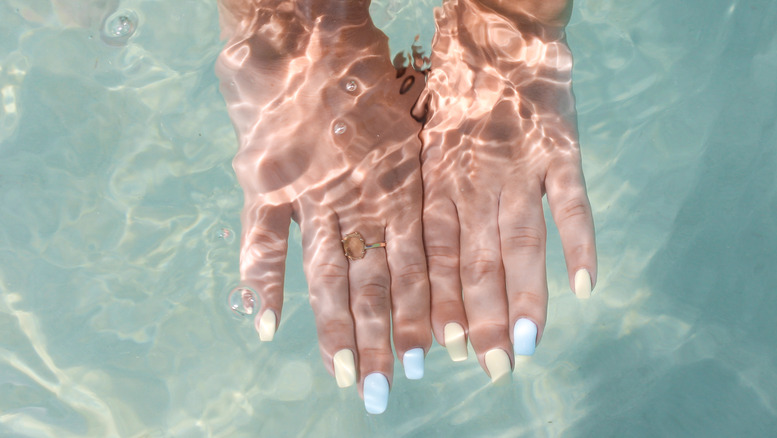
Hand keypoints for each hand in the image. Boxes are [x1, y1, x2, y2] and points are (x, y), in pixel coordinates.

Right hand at [216, 0, 430, 412]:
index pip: (416, 266)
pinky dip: (260, 283)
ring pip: (328, 275)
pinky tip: (264, 326)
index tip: (430, 359)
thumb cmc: (366, 74)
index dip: (422, 315)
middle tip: (388, 392)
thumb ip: (412, 181)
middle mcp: (361, 197)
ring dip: (335, 330)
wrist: (309, 32)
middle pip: (376, 283)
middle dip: (383, 342)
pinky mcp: (266, 183)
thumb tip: (423, 232)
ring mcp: (312, 194)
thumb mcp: (405, 125)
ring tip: (342, 376)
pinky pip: (261, 242)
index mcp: (400, 183)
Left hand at [416, 0, 596, 382]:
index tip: (440, 349)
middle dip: (481, 318)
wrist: (491, 32)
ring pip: (520, 243)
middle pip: (477, 261)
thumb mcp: (417, 145)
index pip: (437, 258)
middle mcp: (474, 183)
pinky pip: (572, 204)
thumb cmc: (446, 92)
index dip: (439, 304)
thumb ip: (418, 200)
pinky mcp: (560, 151)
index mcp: (437, 184)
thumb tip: (411, 260)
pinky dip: (580, 244)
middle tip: (489, 368)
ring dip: (525, 295)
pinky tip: (586, 285)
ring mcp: (519, 169)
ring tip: (527, 343)